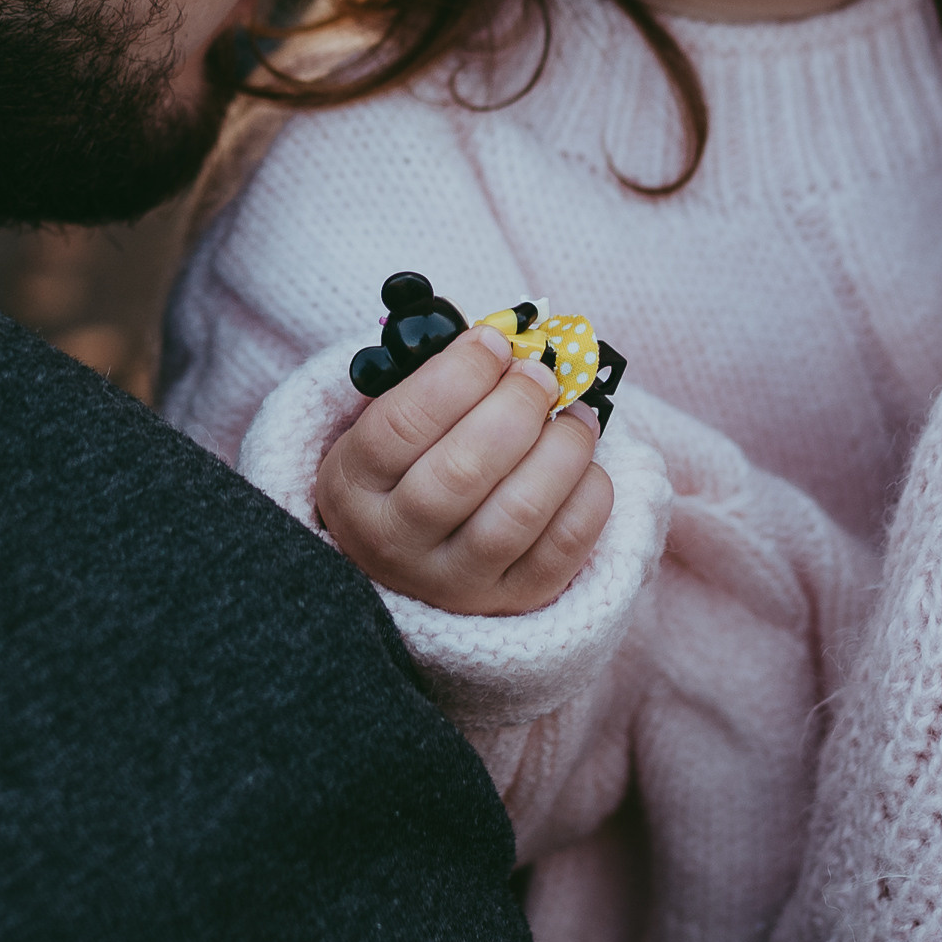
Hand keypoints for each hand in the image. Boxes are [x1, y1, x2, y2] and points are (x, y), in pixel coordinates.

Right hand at [316, 326, 612, 614]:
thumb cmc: (410, 469)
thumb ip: (438, 380)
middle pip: (462, 470)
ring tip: (574, 416)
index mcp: (353, 487)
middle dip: (516, 405)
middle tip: (541, 375)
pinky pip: (565, 545)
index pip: (400, 425)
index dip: (457, 374)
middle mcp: (396, 543)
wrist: (412, 565)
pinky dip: (588, 492)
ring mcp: (454, 582)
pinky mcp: (513, 602)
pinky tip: (584, 464)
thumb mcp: (390, 425)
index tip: (494, 343)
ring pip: (519, 511)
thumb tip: (508, 339)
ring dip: (561, 447)